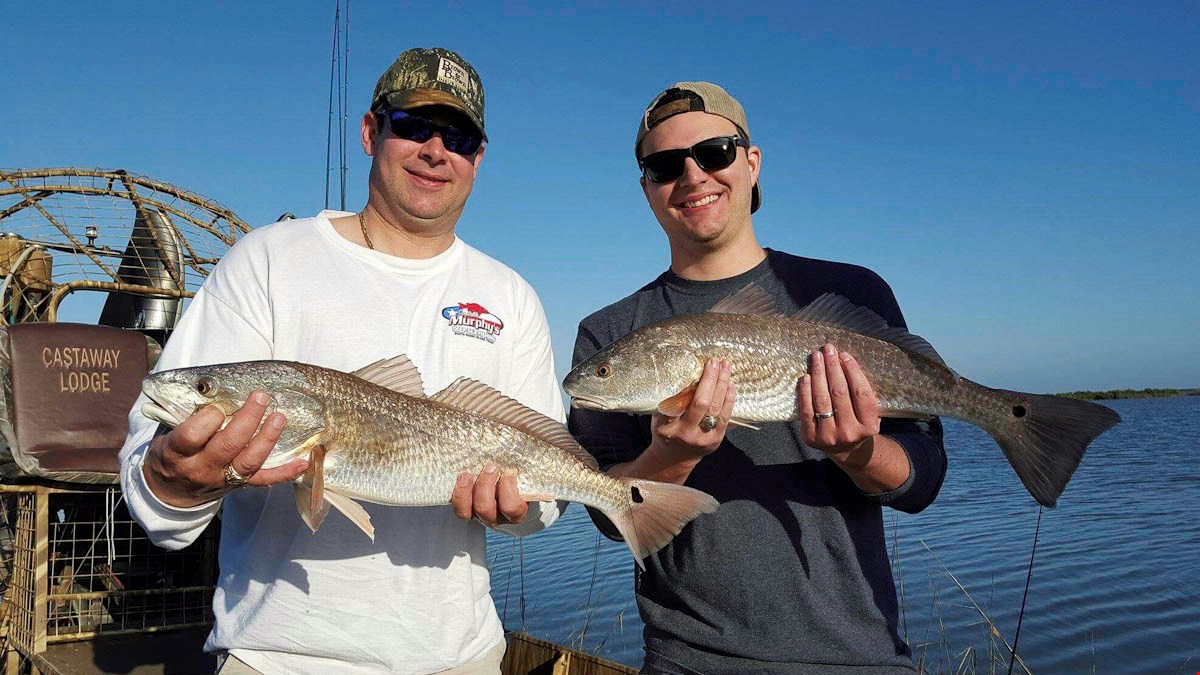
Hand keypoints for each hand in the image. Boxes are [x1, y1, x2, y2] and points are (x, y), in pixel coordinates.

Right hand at [142, 391, 308, 507]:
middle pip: (227, 445)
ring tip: (280, 417)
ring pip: (247, 462)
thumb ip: (187, 418)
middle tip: (260, 397)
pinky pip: (263, 480)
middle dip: (247, 420)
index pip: (193, 436)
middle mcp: (201, 468)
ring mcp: (221, 479)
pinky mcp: (237, 486)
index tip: (219, 406)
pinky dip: (285, 472)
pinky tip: (302, 461)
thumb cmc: (171, 454)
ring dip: (267, 438)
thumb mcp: (167, 436)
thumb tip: (212, 388)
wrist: (169, 493)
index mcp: (177, 453)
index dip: (209, 419)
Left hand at [451, 462, 528, 526]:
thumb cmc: (521, 472)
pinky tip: (460, 475)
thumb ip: (532, 455)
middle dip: (486, 487)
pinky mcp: (464, 505)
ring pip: (467, 512)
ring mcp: (478, 512)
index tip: (510, 472)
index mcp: (516, 510)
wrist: (505, 481)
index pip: (513, 509)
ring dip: (466, 491)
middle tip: (491, 466)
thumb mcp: (529, 466)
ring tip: (467, 473)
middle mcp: (496, 516)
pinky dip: (456, 491)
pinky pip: (456, 505)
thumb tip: (534, 428)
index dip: (509, 492)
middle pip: (486, 510)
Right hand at [648, 358, 734, 466]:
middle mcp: (685, 433)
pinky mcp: (716, 439)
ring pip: (715, 408)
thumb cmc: (665, 431)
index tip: (696, 367)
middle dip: (710, 379)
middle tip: (714, 361)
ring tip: (725, 366)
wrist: (674, 459)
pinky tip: (730, 384)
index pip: (677, 403)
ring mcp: (703, 438)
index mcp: (667, 427)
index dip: (688, 384)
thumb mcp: (659, 418)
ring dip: (722, 384)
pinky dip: (729, 398)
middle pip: (700, 403)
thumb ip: (670, 401)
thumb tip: (687, 376)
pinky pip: (725, 416)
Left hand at [799, 344, 881, 460]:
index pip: (862, 393)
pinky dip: (805, 391)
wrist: (845, 451)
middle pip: (840, 393)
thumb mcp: (867, 413)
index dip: (853, 371)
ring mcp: (829, 437)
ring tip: (816, 357)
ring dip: (818, 374)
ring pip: (822, 399)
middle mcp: (850, 433)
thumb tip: (843, 359)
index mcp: (869, 426)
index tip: (844, 355)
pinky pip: (806, 410)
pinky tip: (805, 377)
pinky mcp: (811, 438)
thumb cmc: (857, 423)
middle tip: (828, 349)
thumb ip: (860, 393)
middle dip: (833, 367)